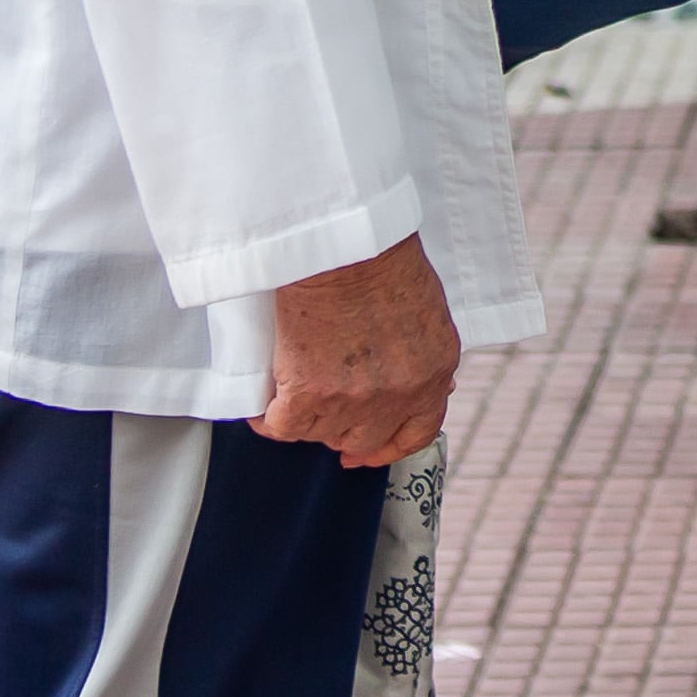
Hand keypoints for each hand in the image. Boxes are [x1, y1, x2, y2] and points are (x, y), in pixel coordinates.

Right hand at [256, 236, 458, 465]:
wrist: (344, 243)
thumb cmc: (382, 258)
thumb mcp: (425, 310)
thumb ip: (421, 356)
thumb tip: (417, 386)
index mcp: (434, 373)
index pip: (417, 433)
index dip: (389, 448)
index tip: (367, 452)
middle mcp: (398, 395)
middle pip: (364, 440)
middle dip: (342, 431)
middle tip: (323, 414)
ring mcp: (353, 400)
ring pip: (320, 434)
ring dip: (306, 418)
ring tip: (291, 393)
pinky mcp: (308, 395)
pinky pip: (280, 426)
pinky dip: (267, 418)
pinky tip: (262, 407)